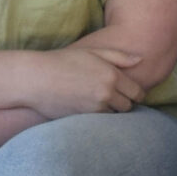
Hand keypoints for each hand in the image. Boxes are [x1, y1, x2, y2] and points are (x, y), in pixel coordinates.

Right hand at [13, 44, 146, 116]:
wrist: (36, 79)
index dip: (136, 94)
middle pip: (128, 106)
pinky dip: (99, 117)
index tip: (131, 93)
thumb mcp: (93, 52)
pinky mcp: (84, 119)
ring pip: (114, 116)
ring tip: (99, 101)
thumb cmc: (63, 61)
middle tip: (114, 97)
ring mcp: (95, 108)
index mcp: (112, 75)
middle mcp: (107, 93)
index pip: (137, 92)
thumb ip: (119, 57)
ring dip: (111, 111)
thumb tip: (140, 60)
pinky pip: (100, 122)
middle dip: (124, 103)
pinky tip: (90, 108)